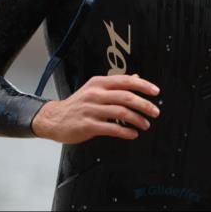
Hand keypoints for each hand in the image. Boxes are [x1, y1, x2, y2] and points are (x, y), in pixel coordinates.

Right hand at [32, 74, 159, 143]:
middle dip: (145, 105)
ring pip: (121, 113)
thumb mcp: (95, 89)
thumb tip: (137, 77)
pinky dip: (125, 132)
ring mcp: (91, 110)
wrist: (54, 119)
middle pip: (126, 97)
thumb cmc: (78, 104)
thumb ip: (115, 84)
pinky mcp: (87, 125)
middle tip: (155, 112)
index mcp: (99, 83)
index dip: (143, 86)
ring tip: (145, 125)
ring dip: (137, 120)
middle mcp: (95, 94)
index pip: (125, 81)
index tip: (156, 92)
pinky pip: (111, 128)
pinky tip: (132, 134)